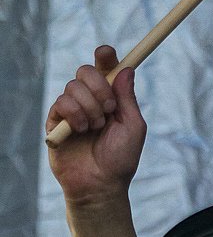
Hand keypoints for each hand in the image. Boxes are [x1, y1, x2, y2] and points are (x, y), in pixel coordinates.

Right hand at [47, 45, 146, 206]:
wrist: (101, 184)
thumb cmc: (121, 158)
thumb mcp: (133, 126)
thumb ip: (128, 98)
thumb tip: (127, 69)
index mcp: (111, 98)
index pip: (105, 69)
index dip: (105, 57)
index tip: (107, 53)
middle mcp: (90, 100)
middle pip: (85, 70)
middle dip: (99, 86)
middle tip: (110, 108)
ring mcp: (71, 110)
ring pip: (73, 87)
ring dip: (90, 106)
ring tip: (96, 127)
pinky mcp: (55, 122)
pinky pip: (61, 103)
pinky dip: (76, 115)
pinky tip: (82, 131)